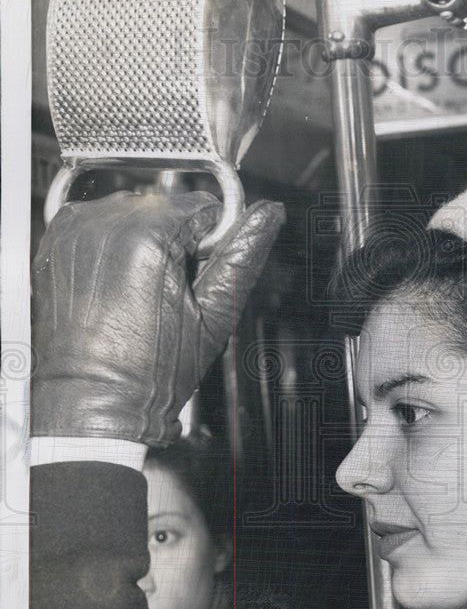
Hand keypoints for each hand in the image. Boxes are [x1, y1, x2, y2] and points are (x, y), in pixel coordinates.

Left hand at [32, 190, 284, 445]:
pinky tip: (114, 282)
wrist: (94, 402)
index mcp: (149, 237)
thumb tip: (268, 215)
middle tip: (172, 291)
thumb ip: (244, 254)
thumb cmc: (150, 371)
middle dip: (175, 239)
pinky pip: (95, 222)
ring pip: (129, 211)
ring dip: (142, 238)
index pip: (200, 206)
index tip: (201, 271)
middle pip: (163, 206)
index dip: (211, 239)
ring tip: (140, 291)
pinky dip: (110, 243)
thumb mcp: (214, 313)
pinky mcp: (55, 242)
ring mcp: (76, 232)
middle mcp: (106, 225)